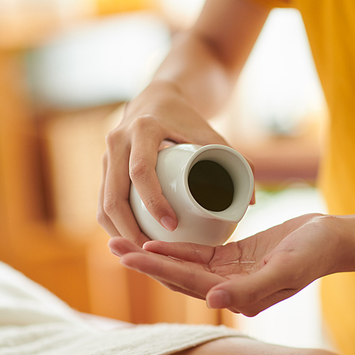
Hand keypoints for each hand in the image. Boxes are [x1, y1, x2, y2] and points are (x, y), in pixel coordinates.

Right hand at [97, 80, 230, 244]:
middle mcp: (117, 140)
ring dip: (120, 233)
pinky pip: (103, 203)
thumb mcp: (212, 134)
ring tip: (143, 254)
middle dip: (130, 230)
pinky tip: (130, 243)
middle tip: (155, 252)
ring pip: (104, 204)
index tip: (172, 225)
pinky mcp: (104, 169)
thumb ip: (235, 162)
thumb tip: (251, 200)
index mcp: (143, 129)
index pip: (140, 171)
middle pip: (114, 195)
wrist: (158, 99)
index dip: (154, 202)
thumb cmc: (188, 120)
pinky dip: (115, 226)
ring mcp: (106, 156)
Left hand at [108, 213, 340, 315]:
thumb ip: (252, 288)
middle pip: (178, 276)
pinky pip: (199, 254)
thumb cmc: (314, 253)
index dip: (157, 268)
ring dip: (154, 255)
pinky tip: (155, 239)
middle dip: (145, 262)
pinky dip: (177, 248)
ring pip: (183, 266)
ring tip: (123, 243)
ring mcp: (230, 275)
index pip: (189, 282)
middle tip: (113, 246)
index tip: (129, 254)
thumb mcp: (287, 268)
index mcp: (239, 297)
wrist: (333, 239)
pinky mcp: (233, 259)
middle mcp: (230, 290)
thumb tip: (212, 301)